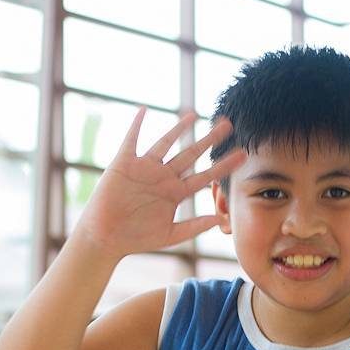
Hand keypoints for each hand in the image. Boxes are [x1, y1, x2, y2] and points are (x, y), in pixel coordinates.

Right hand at [76, 107, 246, 260]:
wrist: (106, 238)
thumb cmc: (136, 239)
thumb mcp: (170, 235)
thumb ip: (194, 227)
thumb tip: (220, 220)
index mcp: (175, 193)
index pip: (205, 176)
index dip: (223, 165)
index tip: (243, 155)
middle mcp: (163, 177)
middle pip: (190, 154)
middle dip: (209, 140)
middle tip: (228, 125)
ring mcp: (144, 169)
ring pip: (165, 143)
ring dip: (178, 129)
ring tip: (194, 115)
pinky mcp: (124, 164)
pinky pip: (131, 140)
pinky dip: (135, 126)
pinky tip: (143, 111)